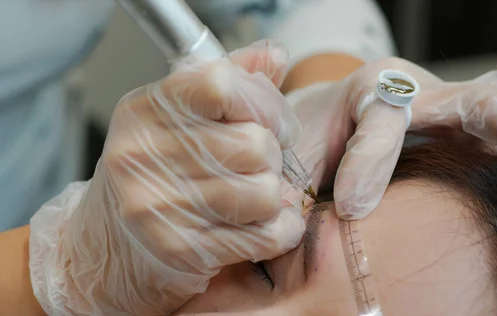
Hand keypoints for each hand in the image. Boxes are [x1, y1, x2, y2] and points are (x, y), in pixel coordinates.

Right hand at [29, 40, 304, 314]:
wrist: (105, 242)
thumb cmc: (154, 170)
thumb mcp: (177, 116)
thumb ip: (230, 81)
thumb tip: (275, 54)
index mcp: (147, 108)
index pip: (223, 85)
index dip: (266, 103)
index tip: (275, 123)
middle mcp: (145, 154)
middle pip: (256, 145)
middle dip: (274, 157)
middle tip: (261, 166)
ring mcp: (159, 205)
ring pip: (265, 193)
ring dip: (275, 197)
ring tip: (258, 196)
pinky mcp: (180, 249)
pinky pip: (263, 236)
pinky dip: (279, 231)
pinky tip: (266, 226)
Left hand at [285, 57, 496, 219]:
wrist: (323, 117)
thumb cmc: (308, 139)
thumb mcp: (295, 158)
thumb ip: (293, 181)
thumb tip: (290, 221)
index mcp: (364, 92)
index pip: (379, 123)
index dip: (370, 165)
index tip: (355, 208)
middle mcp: (411, 89)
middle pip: (458, 97)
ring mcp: (442, 101)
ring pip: (493, 92)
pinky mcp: (461, 118)